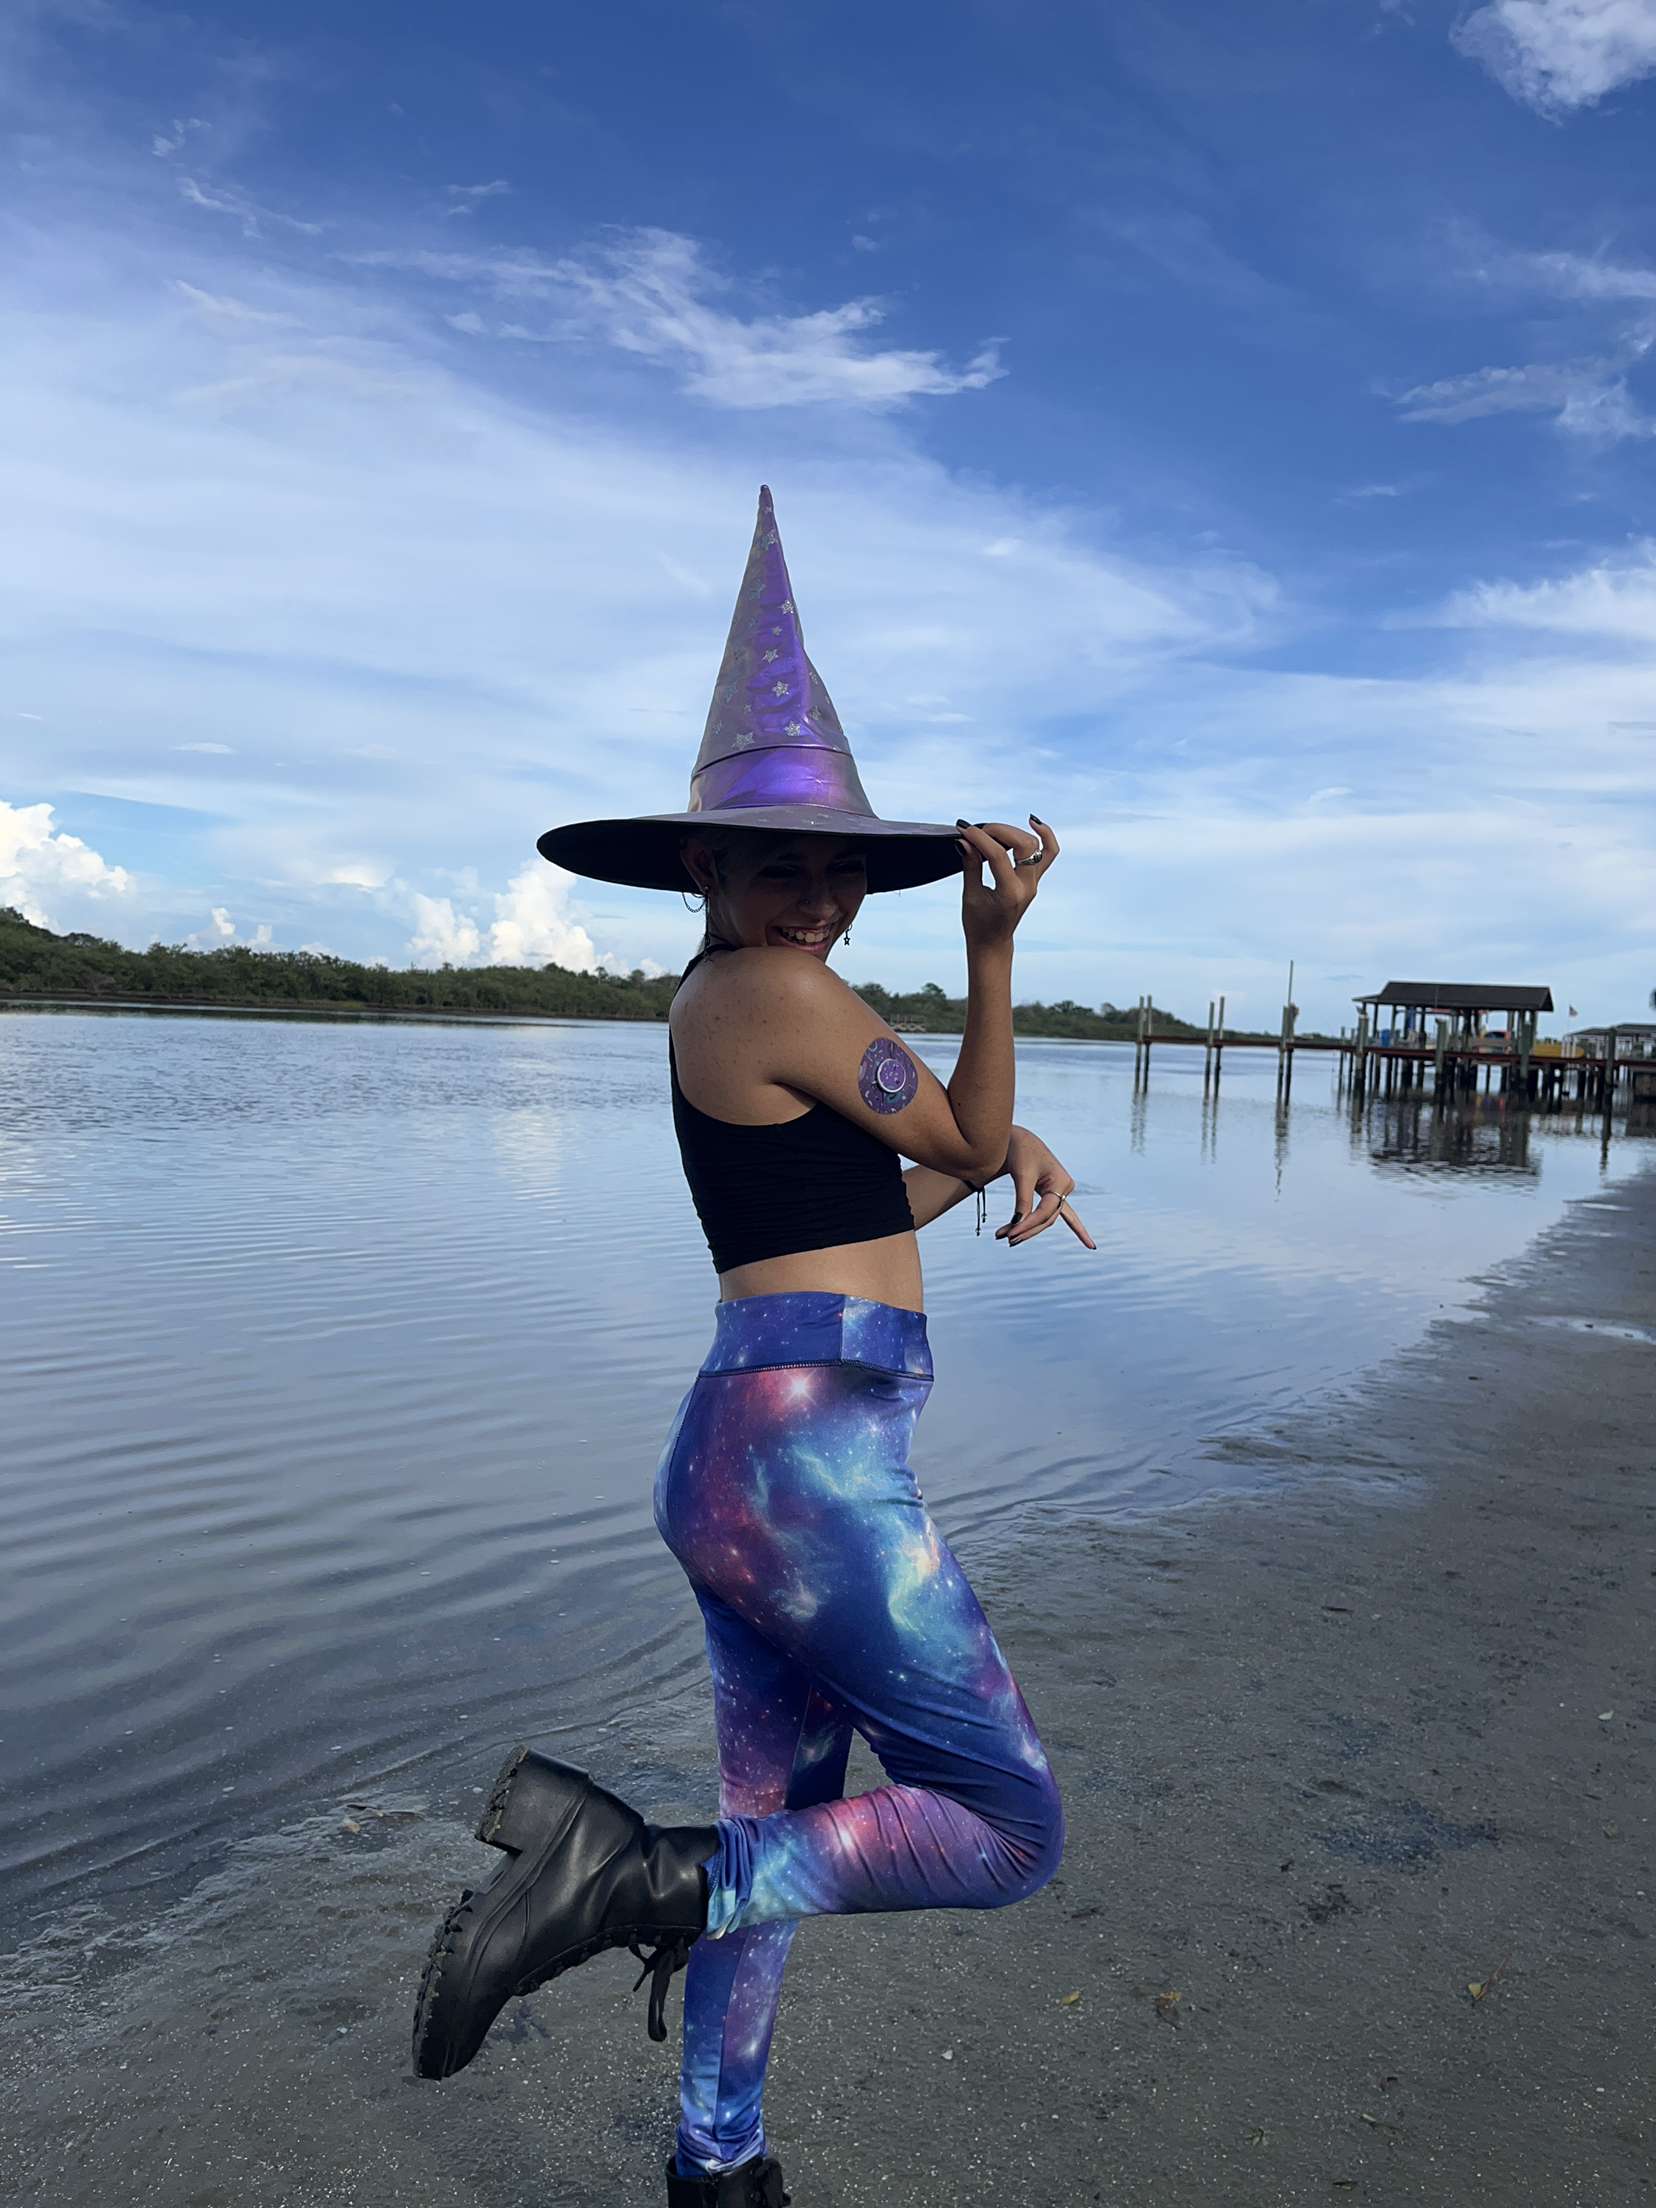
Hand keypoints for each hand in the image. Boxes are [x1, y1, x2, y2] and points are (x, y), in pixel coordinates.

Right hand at [956, 814, 1058, 951]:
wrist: (993, 942)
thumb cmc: (978, 923)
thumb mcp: (971, 895)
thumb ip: (970, 865)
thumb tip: (965, 840)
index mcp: (1010, 894)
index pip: (998, 855)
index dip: (980, 838)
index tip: (964, 830)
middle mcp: (1027, 887)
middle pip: (1024, 845)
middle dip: (999, 831)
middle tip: (977, 832)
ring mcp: (1034, 883)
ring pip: (1038, 845)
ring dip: (1015, 831)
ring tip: (993, 831)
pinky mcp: (1034, 880)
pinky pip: (1048, 853)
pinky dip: (1045, 836)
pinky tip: (1033, 822)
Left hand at [992, 1125, 1095, 1249]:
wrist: (1018, 1138)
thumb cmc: (1020, 1151)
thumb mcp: (1021, 1174)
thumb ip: (1022, 1200)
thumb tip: (1017, 1225)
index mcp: (1061, 1182)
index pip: (1044, 1212)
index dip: (1027, 1225)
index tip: (1009, 1234)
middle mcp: (1065, 1188)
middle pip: (1046, 1219)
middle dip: (1026, 1230)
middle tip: (1006, 1240)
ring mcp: (1061, 1192)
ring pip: (1045, 1219)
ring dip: (1028, 1230)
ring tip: (1006, 1239)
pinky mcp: (1053, 1193)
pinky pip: (1059, 1214)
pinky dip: (1074, 1228)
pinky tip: (1089, 1246)